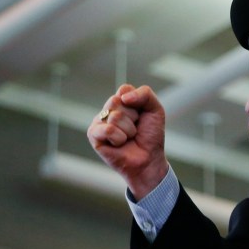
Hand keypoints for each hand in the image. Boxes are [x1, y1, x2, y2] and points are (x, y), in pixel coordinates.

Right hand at [87, 84, 168, 198]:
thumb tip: (123, 98)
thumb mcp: (155, 110)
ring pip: (115, 116)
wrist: (149, 159)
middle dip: (133, 117)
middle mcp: (108, 109)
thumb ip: (145, 94)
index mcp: (121, 101)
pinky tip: (119, 144)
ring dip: (129, 130)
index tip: (141, 116)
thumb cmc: (150, 135)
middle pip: (117, 100)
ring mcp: (99, 121)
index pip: (124, 89)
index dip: (138, 103)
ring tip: (128, 137)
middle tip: (134, 128)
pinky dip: (120, 138)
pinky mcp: (93, 135)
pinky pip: (108, 130)